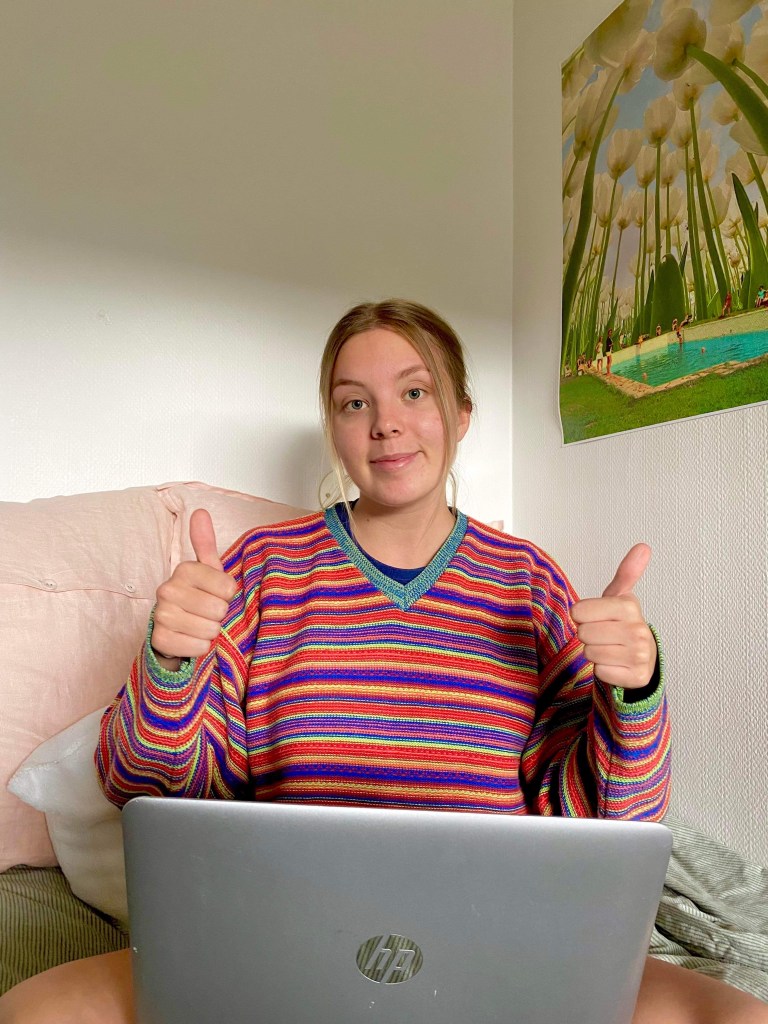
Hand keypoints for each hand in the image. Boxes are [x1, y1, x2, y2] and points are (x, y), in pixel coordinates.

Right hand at [150, 509, 236, 660]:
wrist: (173, 629)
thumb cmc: (197, 597)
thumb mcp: (206, 570)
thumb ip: (205, 543)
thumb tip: (200, 511)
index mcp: (183, 570)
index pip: (228, 587)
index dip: (227, 595)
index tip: (216, 594)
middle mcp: (167, 590)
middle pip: (219, 610)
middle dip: (219, 615)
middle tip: (207, 612)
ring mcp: (161, 615)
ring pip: (210, 630)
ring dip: (210, 632)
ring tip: (200, 625)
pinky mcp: (160, 640)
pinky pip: (198, 647)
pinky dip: (200, 647)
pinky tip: (191, 638)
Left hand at [570, 544, 656, 689]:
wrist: (643, 656)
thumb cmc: (622, 624)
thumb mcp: (620, 597)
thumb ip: (627, 572)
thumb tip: (643, 546)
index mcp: (629, 606)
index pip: (578, 611)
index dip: (581, 615)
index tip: (596, 616)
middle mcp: (638, 630)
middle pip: (583, 633)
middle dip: (588, 635)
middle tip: (603, 634)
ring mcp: (640, 655)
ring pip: (590, 653)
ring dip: (595, 652)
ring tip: (609, 647)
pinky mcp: (637, 676)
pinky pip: (600, 672)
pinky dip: (603, 669)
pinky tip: (615, 663)